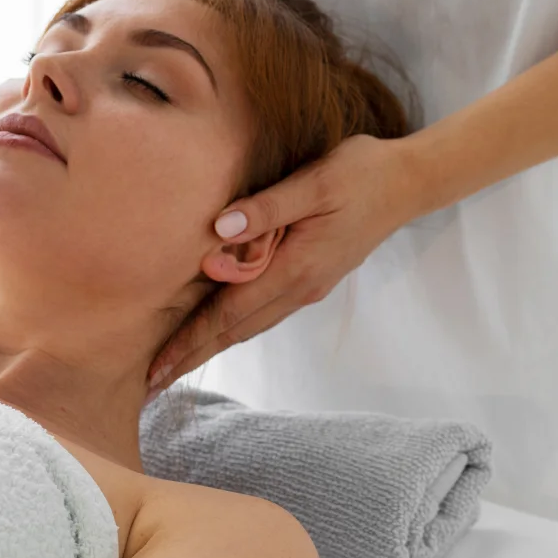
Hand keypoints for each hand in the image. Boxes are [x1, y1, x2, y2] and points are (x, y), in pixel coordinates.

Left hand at [146, 134, 425, 396]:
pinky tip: (215, 327)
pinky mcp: (312, 277)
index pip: (229, 315)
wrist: (407, 183)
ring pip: (250, 325)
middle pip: (235, 331)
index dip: (190, 342)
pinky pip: (263, 310)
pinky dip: (233, 325)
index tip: (156, 369)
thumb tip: (219, 230)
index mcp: (296, 269)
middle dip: (192, 356)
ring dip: (211, 345)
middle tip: (150, 384)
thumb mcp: (314, 182)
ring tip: (175, 362)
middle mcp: (301, 288)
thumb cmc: (360, 174)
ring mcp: (308, 287)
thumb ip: (266, 208)